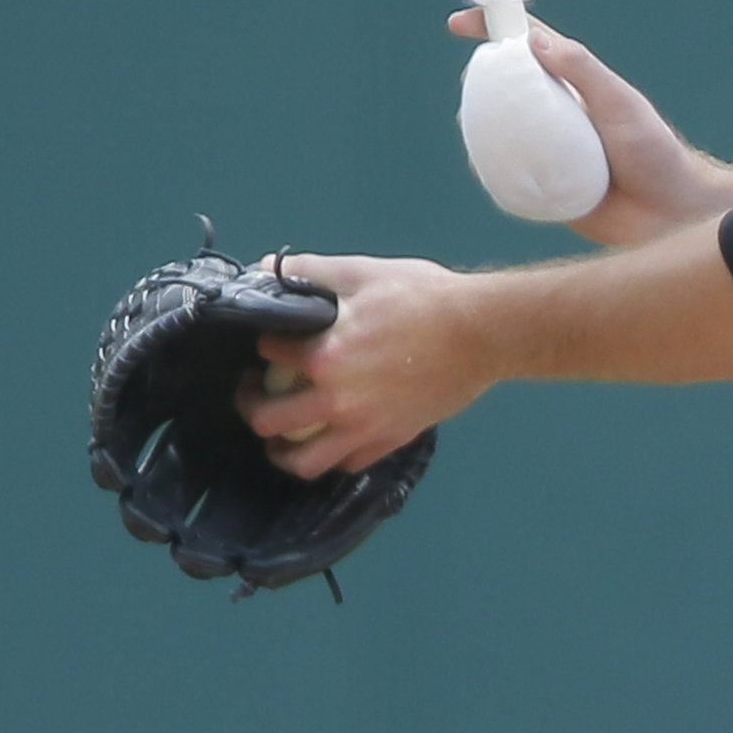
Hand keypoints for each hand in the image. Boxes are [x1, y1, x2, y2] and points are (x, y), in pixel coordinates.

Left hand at [238, 252, 489, 477]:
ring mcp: (363, 428)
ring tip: (279, 435)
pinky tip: (328, 439)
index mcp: (325, 356)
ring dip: (281, 450)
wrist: (481, 332)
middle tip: (256, 389)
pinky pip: (346, 465)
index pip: (271, 355)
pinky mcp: (389, 441)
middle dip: (251, 404)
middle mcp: (336, 401)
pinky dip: (330, 457)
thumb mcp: (365, 272)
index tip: (268, 341)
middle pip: (269, 422)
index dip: (263, 344)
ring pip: (303, 462)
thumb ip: (313, 271)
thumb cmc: (424, 297)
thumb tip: (269, 267)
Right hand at [448, 8, 732, 244]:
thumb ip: (583, 70)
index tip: (459, 24)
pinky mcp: (544, 188)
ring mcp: (548, 151)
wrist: (670, 216)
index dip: (494, 28)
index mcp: (575, 84)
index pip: (529, 45)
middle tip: (468, 85)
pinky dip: (488, 169)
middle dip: (478, 80)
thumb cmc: (655, 152)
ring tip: (467, 125)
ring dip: (477, 125)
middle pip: (506, 87)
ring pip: (500, 132)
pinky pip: (506, 176)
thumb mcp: (621, 104)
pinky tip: (479, 166)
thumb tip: (534, 39)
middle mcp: (557, 113)